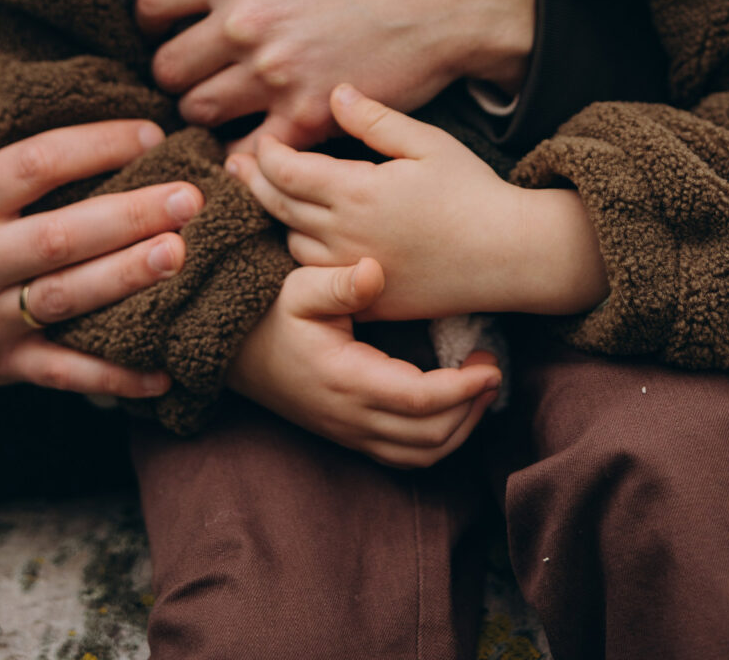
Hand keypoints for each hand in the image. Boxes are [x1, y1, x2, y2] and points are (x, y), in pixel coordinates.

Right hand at [0, 73, 203, 395]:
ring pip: (67, 300)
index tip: (149, 133)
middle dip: (129, 216)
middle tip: (189, 198)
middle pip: (58, 237)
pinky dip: (114, 375)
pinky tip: (164, 369)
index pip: (32, 166)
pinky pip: (65, 373)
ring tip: (181, 253)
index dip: (94, 146)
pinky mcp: (8, 365)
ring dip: (127, 278)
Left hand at [137, 0, 533, 151]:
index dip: (155, 14)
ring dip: (206, 104)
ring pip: (197, 110)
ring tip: (228, 94)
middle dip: (177, 64)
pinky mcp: (311, 118)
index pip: (150, 6)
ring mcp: (276, 78)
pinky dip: (245, 151)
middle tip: (201, 60)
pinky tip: (255, 135)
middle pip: (166, 67)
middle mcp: (245, 27)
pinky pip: (249, 153)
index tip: (173, 19)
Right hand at [227, 255, 501, 466]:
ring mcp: (349, 433)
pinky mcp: (349, 436)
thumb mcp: (300, 287)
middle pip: (430, 436)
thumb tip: (374, 271)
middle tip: (492, 368)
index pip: (420, 400)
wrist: (236, 350)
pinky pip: (403, 457)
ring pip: (420, 455)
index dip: (463, 388)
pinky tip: (451, 408)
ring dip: (459, 428)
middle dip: (471, 408)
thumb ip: (338, 284)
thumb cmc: (273, 312)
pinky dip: (437, 441)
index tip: (491, 365)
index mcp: (346, 380)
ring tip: (479, 389)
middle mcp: (351, 417)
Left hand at [233, 85, 608, 320]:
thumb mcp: (427, 142)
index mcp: (356, 192)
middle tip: (234, 164)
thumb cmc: (472, 191)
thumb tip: (334, 93)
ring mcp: (354, 272)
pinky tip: (299, 238)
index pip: (286, 171)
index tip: (261, 139)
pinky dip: (301, 255)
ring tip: (263, 197)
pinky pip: (317, 278)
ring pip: (291, 244)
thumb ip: (375, 119)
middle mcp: (345, 235)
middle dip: (253, 182)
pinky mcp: (368, 300)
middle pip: (278, 207)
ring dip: (274, 219)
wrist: (509, 254)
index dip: (266, 152)